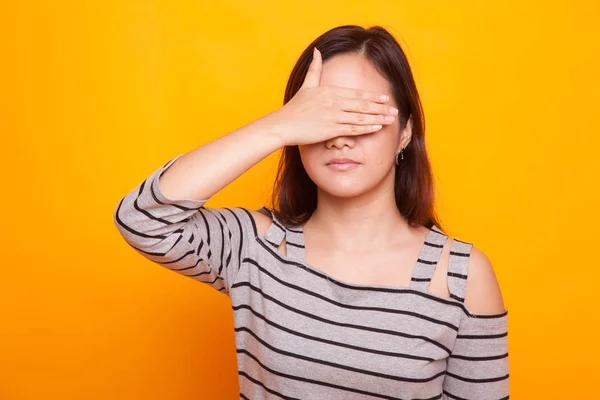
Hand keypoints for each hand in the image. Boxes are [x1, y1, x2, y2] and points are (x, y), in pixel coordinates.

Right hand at [265, 47, 398, 146]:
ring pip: (361, 117)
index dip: (373, 97)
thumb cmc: (294, 107)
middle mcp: (334, 103)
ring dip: (378, 118)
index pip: (357, 94)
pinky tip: (377, 127)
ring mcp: (333, 116)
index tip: (385, 98)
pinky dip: (366, 128)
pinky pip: (352, 129)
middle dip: (381, 108)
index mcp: (330, 92)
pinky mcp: (331, 130)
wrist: (283, 124)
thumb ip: (315, 69)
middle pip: (362, 105)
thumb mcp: (306, 85)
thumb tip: (317, 51)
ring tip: (390, 120)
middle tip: (395, 110)